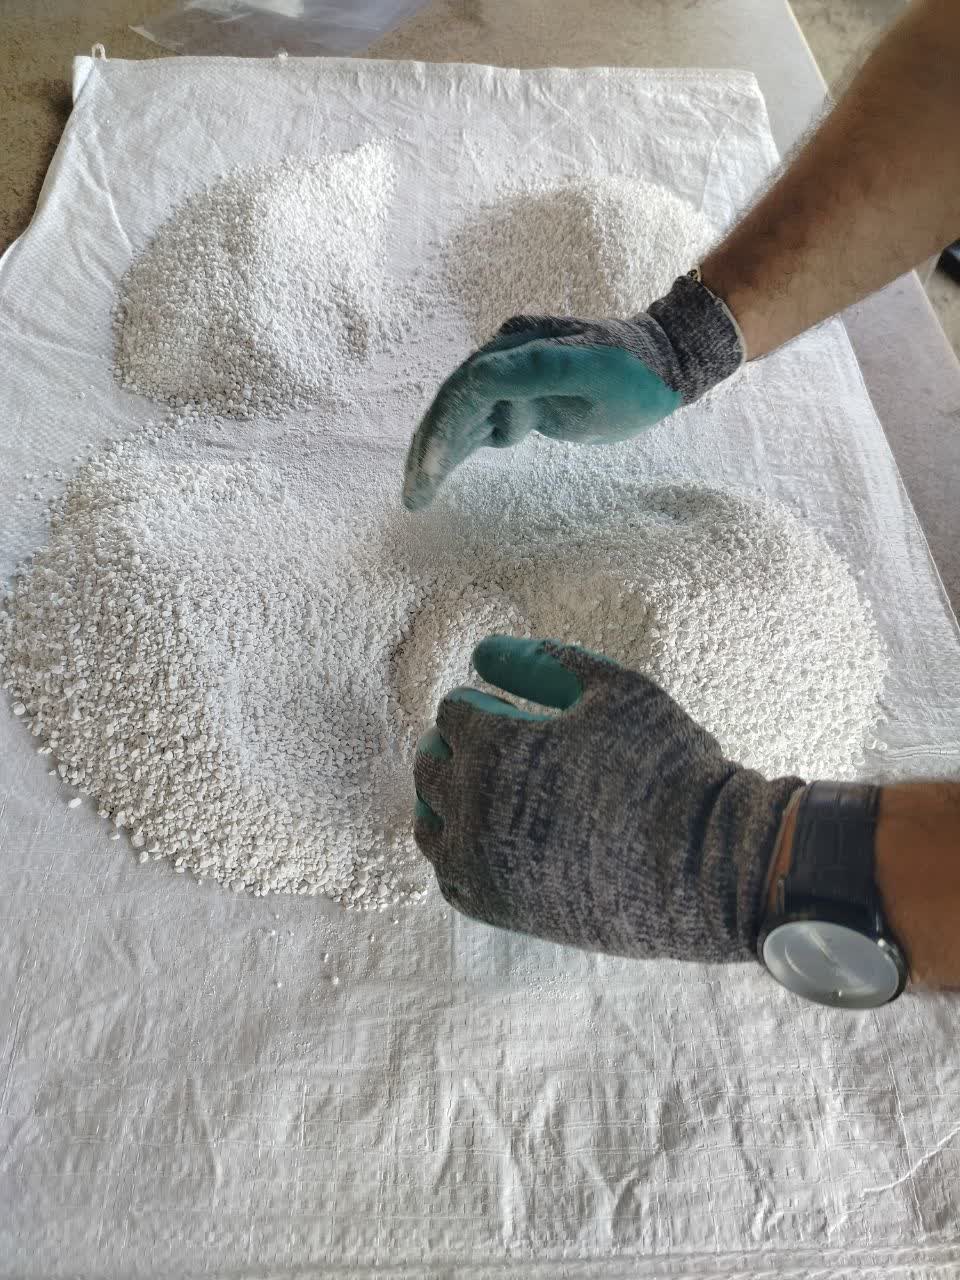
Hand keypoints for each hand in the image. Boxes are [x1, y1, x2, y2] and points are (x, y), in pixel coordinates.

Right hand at [402, 273, 743, 510]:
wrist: (664, 365)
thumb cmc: (635, 374)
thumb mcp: (595, 371)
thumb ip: (540, 370)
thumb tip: (481, 375)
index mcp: (516, 348)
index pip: (465, 391)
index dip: (443, 430)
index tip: (431, 472)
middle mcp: (504, 358)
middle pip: (452, 406)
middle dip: (429, 451)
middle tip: (411, 495)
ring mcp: (510, 379)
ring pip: (460, 420)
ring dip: (437, 457)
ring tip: (415, 498)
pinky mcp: (519, 399)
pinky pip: (479, 428)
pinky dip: (459, 453)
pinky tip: (440, 477)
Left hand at [414, 636, 801, 961]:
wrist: (705, 866)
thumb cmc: (666, 768)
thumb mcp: (616, 690)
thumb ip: (543, 664)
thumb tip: (484, 651)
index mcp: (494, 747)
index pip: (454, 711)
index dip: (485, 704)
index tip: (515, 714)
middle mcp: (472, 806)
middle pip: (430, 762)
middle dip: (460, 746)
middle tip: (507, 749)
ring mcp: (479, 863)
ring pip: (429, 820)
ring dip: (452, 797)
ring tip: (498, 792)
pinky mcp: (496, 908)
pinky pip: (449, 873)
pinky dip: (462, 849)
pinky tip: (500, 838)